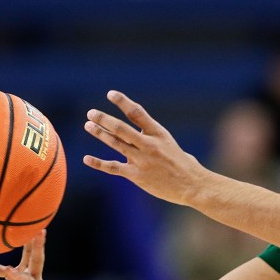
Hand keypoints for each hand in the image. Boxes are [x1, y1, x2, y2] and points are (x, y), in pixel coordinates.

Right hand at [0, 230, 63, 279]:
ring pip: (27, 258)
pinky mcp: (21, 279)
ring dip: (25, 243)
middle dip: (37, 246)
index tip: (6, 271)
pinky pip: (6, 271)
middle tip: (39, 230)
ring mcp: (28, 278)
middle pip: (36, 260)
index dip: (18, 277)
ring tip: (23, 226)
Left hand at [83, 90, 207, 205]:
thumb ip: (155, 139)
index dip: (123, 102)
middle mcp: (148, 144)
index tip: (110, 94)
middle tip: (91, 113)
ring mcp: (142, 160)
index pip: (137, 113)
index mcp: (159, 133)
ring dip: (100, 133)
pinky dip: (98, 163)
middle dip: (104, 119)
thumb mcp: (171, 145)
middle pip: (121, 128)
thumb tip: (142, 137)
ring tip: (88, 125)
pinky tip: (86, 159)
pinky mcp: (136, 176)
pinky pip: (113, 167)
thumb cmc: (185, 166)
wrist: (193, 185)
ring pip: (115, 143)